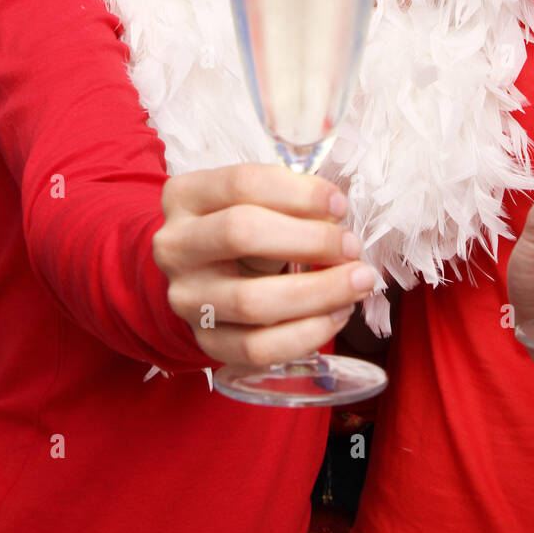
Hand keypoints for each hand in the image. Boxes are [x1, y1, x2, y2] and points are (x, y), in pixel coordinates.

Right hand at [152, 164, 377, 367]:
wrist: (202, 277)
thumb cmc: (242, 229)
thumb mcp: (257, 202)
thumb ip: (291, 203)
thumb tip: (336, 219)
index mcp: (185, 196)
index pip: (241, 184)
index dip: (298, 193)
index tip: (340, 205)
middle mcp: (175, 246)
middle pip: (241, 234)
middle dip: (310, 240)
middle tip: (351, 246)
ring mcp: (185, 298)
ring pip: (252, 301)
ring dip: (319, 292)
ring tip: (358, 282)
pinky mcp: (204, 341)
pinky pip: (257, 348)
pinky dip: (306, 334)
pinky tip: (336, 314)